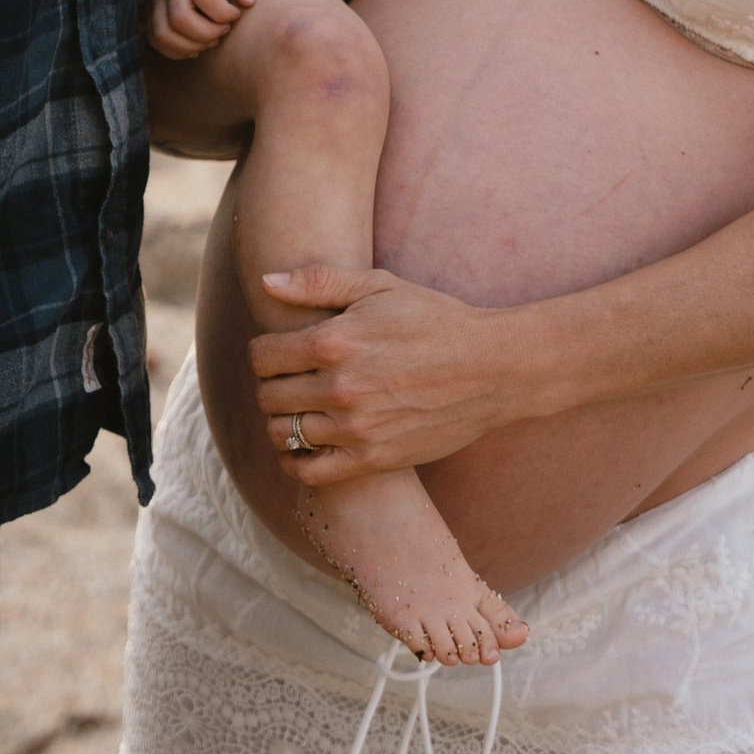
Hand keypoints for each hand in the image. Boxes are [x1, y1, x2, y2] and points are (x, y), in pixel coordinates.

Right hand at [144, 0, 257, 59]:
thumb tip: (248, 2)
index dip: (225, 13)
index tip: (236, 13)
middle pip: (180, 18)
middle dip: (208, 33)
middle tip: (224, 30)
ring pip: (163, 32)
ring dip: (190, 45)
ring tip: (210, 40)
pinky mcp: (149, 9)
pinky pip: (154, 38)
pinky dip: (175, 50)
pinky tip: (195, 45)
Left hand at [249, 265, 536, 485]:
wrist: (490, 369)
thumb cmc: (435, 320)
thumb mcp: (380, 286)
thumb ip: (319, 282)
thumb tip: (265, 282)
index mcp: (335, 341)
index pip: (262, 356)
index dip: (264, 351)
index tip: (279, 350)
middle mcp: (340, 387)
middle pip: (268, 396)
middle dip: (271, 385)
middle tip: (289, 378)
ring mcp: (355, 428)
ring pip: (282, 433)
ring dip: (281, 421)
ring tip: (298, 408)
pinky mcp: (372, 460)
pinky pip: (309, 472)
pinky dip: (294, 461)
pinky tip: (303, 445)